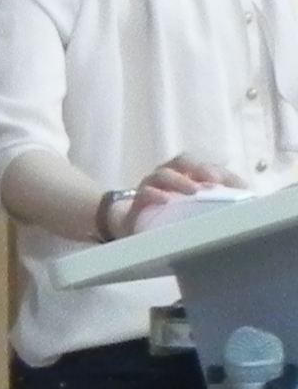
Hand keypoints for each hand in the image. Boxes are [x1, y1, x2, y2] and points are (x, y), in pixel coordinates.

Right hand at [123, 156, 244, 235]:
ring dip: (179, 181)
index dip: (218, 171)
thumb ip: (221, 200)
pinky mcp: (138, 202)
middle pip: (183, 161)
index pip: (204, 165)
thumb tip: (249, 203)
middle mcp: (169, 175)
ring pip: (163, 174)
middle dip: (200, 168)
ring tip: (193, 191)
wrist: (139, 228)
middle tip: (214, 181)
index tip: (232, 185)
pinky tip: (164, 200)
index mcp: (186, 174)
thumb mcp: (202, 208)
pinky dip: (154, 194)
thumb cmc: (176, 215)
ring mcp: (151, 186)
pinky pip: (144, 193)